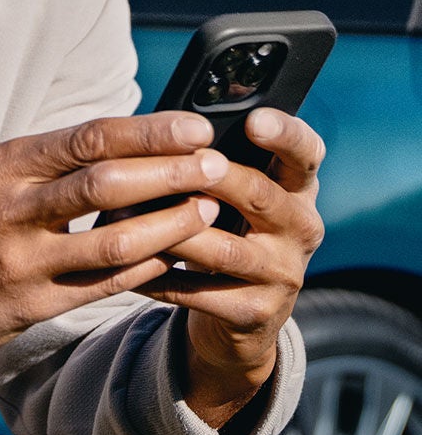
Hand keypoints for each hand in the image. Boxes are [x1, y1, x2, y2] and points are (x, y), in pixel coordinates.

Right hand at [0, 112, 227, 396]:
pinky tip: (176, 255)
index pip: (88, 138)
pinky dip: (146, 267)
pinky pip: (103, 285)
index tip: (196, 127)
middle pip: (107, 183)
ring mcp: (22, 261)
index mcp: (2, 166)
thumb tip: (122, 137)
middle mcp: (10, 210)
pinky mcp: (32, 306)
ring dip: (170, 223)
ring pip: (113, 240)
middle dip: (170, 172)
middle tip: (217, 164)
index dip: (150, 132)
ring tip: (208, 210)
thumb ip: (45, 160)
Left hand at [146, 109, 325, 429]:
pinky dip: (160, 277)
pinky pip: (201, 293)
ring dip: (176, 232)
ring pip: (226, 249)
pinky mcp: (258, 312)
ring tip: (132, 217)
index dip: (285, 134)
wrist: (242, 315)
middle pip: (262, 195)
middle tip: (182, 161)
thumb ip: (220, 162)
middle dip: (218, 176)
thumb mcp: (238, 196)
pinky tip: (128, 264)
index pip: (306, 153)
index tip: (254, 120)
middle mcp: (301, 228)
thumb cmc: (230, 231)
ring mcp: (283, 273)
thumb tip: (173, 124)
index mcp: (298, 188)